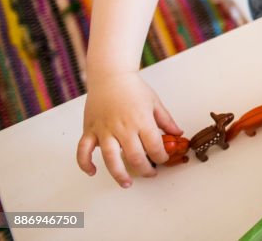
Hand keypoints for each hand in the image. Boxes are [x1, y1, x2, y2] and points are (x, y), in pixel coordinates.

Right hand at [77, 71, 181, 187]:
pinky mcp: (90, 130)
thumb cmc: (134, 89)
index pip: (154, 147)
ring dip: (119, 174)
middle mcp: (123, 128)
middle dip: (144, 169)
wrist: (111, 76)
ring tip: (126, 183)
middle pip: (134, 157)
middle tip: (149, 173)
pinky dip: (85, 164)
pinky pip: (83, 151)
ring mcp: (104, 130)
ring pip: (110, 159)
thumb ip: (166, 120)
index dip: (161, 157)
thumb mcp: (155, 103)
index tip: (163, 160)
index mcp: (141, 121)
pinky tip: (92, 172)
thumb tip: (178, 133)